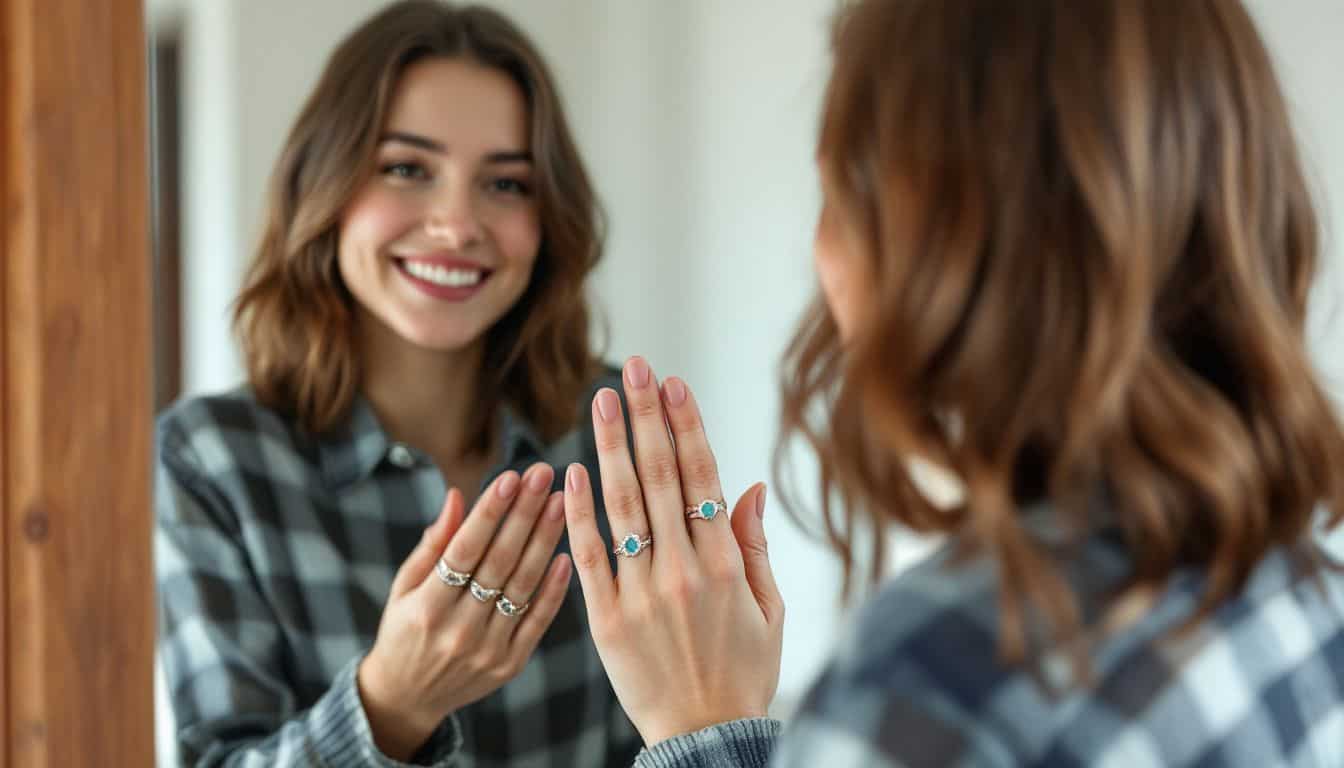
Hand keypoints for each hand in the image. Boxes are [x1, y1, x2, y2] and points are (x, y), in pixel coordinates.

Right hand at [357, 462, 572, 759]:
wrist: (407, 699)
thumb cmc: (404, 630)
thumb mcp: (403, 588)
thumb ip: (433, 545)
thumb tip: (457, 496)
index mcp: (426, 607)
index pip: (464, 550)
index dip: (489, 512)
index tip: (511, 476)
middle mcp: (458, 630)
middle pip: (499, 562)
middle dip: (524, 514)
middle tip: (545, 475)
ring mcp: (487, 650)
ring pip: (523, 587)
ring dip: (545, 541)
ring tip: (561, 502)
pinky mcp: (509, 665)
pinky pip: (538, 621)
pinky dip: (553, 589)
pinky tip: (566, 553)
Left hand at [563, 356, 784, 745]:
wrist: (705, 740)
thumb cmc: (744, 674)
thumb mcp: (769, 610)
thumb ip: (753, 545)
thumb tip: (746, 486)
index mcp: (724, 566)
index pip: (701, 478)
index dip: (685, 425)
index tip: (672, 383)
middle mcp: (681, 571)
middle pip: (659, 478)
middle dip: (646, 417)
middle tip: (632, 368)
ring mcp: (641, 594)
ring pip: (622, 505)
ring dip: (611, 447)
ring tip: (601, 400)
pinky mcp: (606, 619)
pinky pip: (589, 555)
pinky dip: (578, 512)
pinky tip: (572, 471)